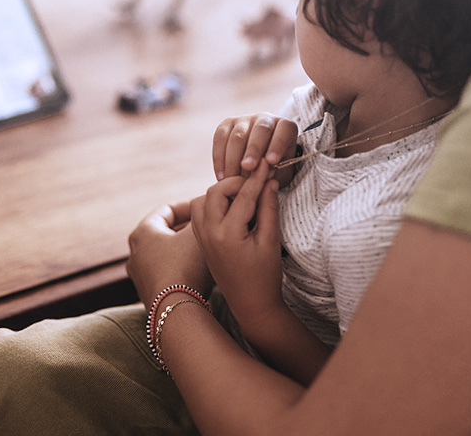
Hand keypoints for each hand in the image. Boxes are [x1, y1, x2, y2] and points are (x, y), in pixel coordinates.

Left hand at [127, 201, 211, 307]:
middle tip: (209, 228)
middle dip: (188, 229)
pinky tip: (200, 273)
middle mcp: (135, 253)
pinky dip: (182, 268)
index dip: (190, 206)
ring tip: (207, 250)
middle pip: (165, 232)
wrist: (176, 311)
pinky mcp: (149, 295)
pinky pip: (167, 273)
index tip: (208, 208)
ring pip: (166, 254)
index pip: (167, 209)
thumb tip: (208, 206)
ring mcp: (140, 276)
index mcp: (142, 232)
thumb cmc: (186, 266)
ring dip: (185, 250)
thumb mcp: (198, 232)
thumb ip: (203, 215)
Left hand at [192, 162, 284, 325]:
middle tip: (254, 183)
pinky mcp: (201, 243)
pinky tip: (231, 210)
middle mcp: (208, 234)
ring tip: (242, 198)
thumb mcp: (271, 241)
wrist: (251, 305)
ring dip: (220, 194)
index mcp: (227, 234)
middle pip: (215, 191)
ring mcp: (201, 239)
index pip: (243, 195)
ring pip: (202, 201)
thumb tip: (270, 181)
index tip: (268, 165)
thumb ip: (269, 208)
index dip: (258, 178)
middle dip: (235, 183)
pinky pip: (199, 214)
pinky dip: (212, 205)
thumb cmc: (265, 276)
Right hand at [213, 113, 298, 179]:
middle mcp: (266, 119)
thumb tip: (263, 174)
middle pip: (260, 130)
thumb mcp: (280, 173)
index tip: (272, 161)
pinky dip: (220, 158)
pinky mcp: (227, 124)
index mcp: (285, 127)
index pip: (284, 130)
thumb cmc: (274, 169)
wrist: (258, 164)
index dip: (278, 144)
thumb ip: (274, 172)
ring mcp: (245, 120)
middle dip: (253, 149)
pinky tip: (221, 176)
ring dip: (234, 158)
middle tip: (248, 167)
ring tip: (232, 178)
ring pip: (238, 135)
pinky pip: (220, 138)